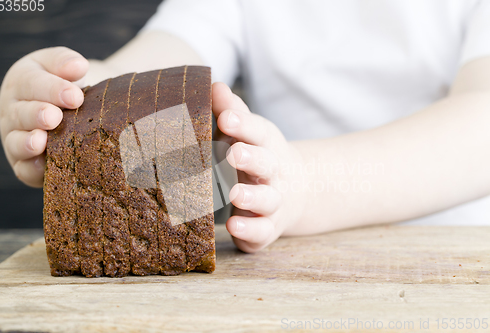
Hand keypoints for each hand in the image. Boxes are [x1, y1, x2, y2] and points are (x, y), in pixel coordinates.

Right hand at [0, 47, 87, 186]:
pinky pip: (24, 169)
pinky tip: (44, 165)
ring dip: (28, 143)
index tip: (75, 96)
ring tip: (41, 141)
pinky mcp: (25, 163)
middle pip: (21, 113)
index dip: (53, 90)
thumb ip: (66, 63)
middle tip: (55, 117)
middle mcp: (14, 111)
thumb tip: (78, 66)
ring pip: (17, 142)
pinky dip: (32, 169)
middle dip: (38, 115)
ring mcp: (16, 138)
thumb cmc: (69, 85)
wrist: (77, 108)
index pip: (32, 83)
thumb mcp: (64, 68)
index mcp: (22, 82)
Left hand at [212, 82, 305, 252]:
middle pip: (266, 165)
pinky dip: (250, 230)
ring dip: (252, 197)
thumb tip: (214, 85)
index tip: (225, 117)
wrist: (296, 191)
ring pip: (266, 200)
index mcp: (266, 145)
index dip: (242, 125)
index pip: (258, 131)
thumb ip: (232, 111)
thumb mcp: (249, 133)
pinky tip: (234, 226)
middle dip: (251, 159)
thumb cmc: (258, 156)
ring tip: (234, 194)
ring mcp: (273, 203)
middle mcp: (273, 174)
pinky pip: (261, 233)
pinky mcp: (267, 229)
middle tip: (233, 154)